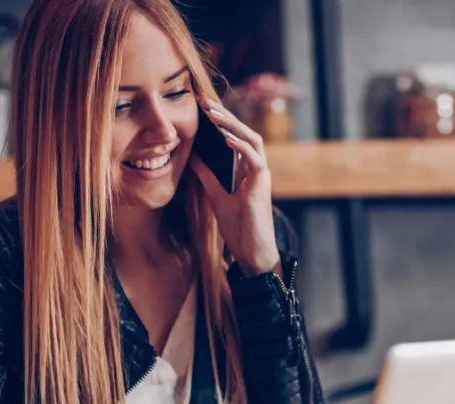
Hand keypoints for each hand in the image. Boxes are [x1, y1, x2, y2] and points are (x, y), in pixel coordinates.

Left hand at [189, 95, 279, 277]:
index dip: (221, 120)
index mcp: (247, 169)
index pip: (236, 136)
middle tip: (204, 101)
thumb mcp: (216, 196)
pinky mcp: (262, 185)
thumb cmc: (239, 227)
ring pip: (252, 140)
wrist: (252, 251)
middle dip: (225, 115)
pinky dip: (241, 146)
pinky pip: (255, 159)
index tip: (202, 107)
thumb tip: (192, 156)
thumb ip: (207, 176)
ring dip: (233, 125)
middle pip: (245, 132)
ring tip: (214, 115)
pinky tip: (226, 138)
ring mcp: (261, 175)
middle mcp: (257, 168)